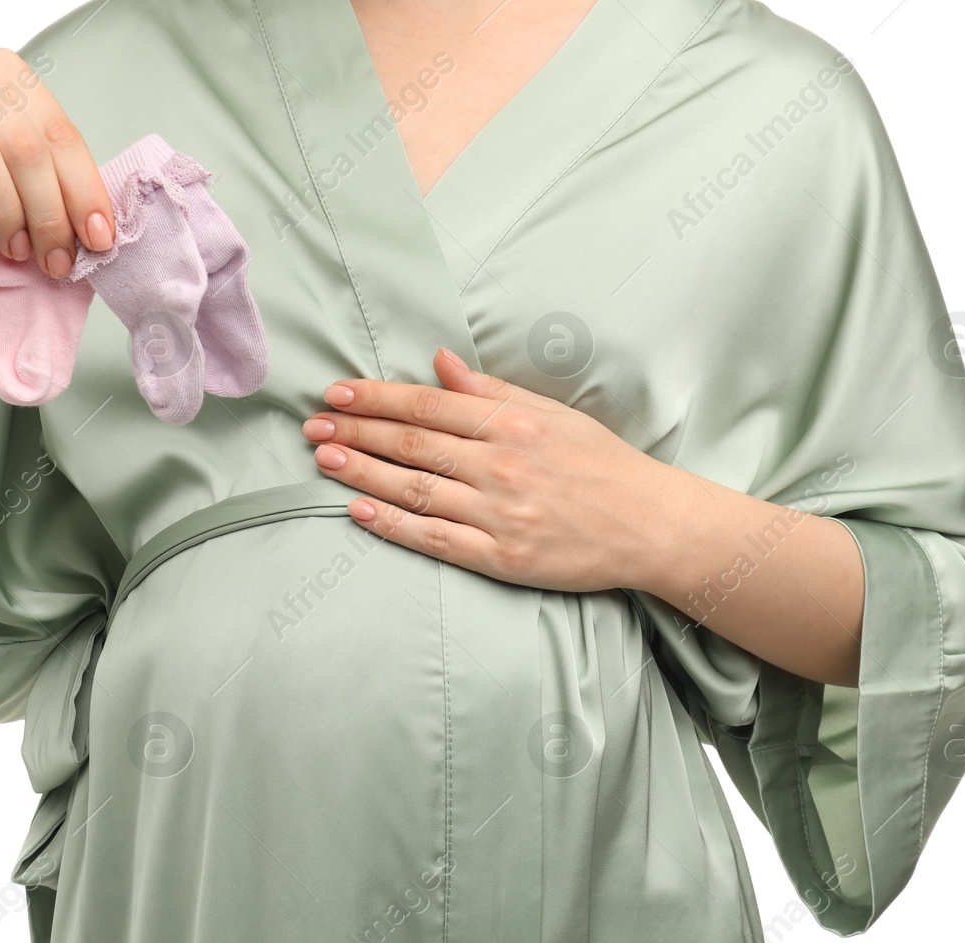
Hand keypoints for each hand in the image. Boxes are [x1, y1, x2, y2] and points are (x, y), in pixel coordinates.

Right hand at [0, 48, 114, 277]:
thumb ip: (41, 173)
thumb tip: (91, 230)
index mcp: (9, 74)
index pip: (60, 134)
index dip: (84, 191)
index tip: (98, 240)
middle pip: (24, 148)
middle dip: (48, 214)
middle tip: (54, 260)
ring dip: (6, 214)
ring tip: (15, 252)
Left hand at [300, 348, 694, 594]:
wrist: (651, 526)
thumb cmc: (602, 466)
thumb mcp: (553, 414)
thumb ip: (492, 391)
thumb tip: (438, 362)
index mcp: (514, 425)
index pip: (429, 406)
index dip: (376, 398)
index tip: (337, 392)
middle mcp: (502, 466)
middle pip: (412, 444)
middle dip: (356, 432)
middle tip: (313, 426)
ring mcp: (500, 514)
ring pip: (415, 489)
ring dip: (363, 473)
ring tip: (324, 460)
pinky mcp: (502, 557)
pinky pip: (436, 538)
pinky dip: (393, 524)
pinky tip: (359, 511)